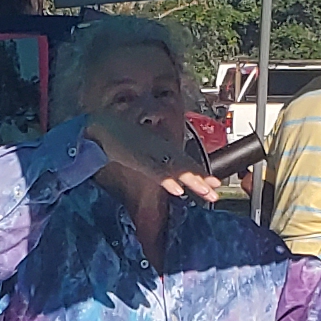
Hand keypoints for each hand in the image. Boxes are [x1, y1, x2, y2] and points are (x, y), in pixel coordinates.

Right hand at [83, 112, 212, 198]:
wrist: (103, 129)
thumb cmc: (124, 139)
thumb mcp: (145, 153)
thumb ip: (158, 165)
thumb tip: (171, 179)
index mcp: (163, 149)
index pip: (187, 163)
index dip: (203, 174)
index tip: (217, 184)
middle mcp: (161, 150)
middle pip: (185, 166)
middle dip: (202, 180)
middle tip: (216, 191)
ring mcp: (151, 154)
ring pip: (175, 169)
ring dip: (191, 180)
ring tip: (204, 190)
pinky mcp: (139, 159)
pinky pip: (155, 171)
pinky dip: (167, 180)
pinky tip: (177, 189)